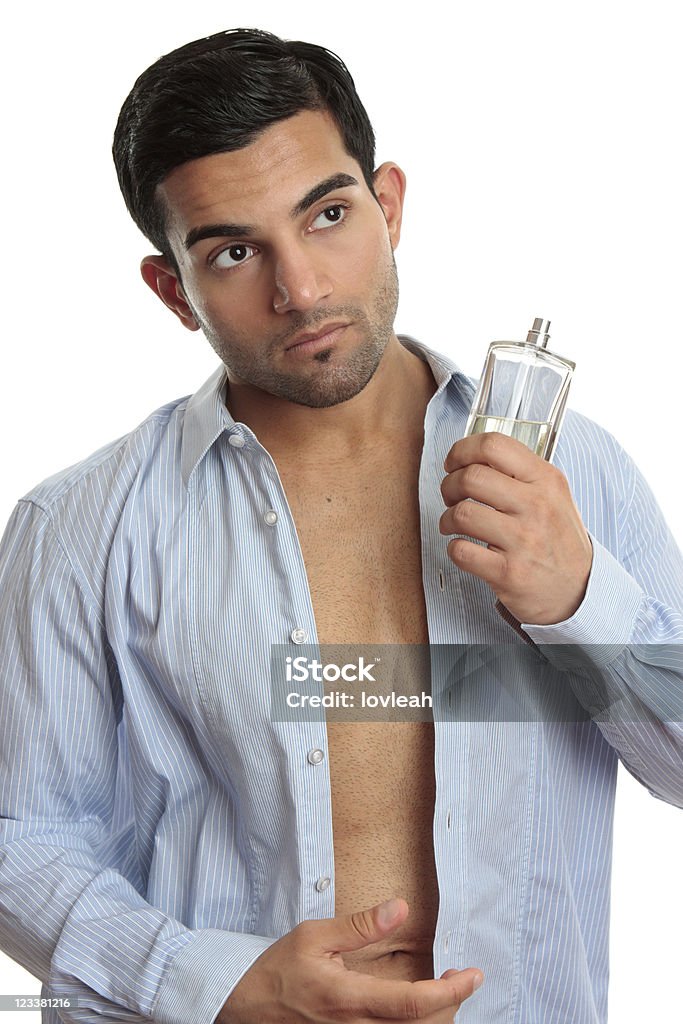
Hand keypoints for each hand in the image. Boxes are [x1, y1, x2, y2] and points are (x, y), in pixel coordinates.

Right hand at [217, 897, 482, 1022]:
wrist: (242, 1007)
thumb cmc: (277, 969)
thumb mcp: (315, 936)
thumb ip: (361, 925)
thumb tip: (401, 908)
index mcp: (349, 1000)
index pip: (414, 1004)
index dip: (451, 993)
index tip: (474, 976)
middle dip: (450, 1006)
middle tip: (463, 977)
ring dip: (433, 1017)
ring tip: (444, 989)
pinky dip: (412, 1023)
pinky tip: (417, 1005)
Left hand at [440, 432, 592, 624]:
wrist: (580, 589)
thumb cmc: (557, 538)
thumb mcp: (553, 495)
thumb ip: (519, 472)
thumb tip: (472, 456)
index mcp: (545, 480)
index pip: (494, 445)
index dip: (462, 450)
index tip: (453, 463)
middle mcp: (536, 506)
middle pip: (471, 477)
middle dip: (449, 485)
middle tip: (450, 496)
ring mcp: (524, 540)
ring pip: (462, 514)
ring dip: (447, 518)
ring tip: (453, 524)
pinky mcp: (509, 573)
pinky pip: (462, 551)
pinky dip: (454, 548)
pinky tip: (463, 548)